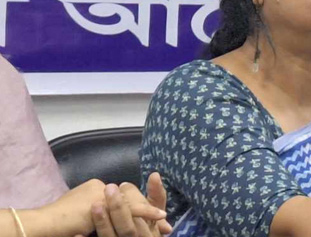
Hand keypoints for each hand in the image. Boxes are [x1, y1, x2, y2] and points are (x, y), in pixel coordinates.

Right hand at [19, 176, 168, 236]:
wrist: (44, 225)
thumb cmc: (57, 225)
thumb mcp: (80, 219)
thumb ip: (94, 214)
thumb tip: (99, 220)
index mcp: (94, 189)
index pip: (120, 195)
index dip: (136, 205)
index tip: (149, 215)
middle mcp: (100, 187)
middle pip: (129, 196)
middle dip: (146, 208)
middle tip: (162, 220)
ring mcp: (101, 193)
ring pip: (131, 201)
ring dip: (149, 211)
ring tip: (164, 220)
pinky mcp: (103, 203)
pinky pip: (130, 207)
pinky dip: (147, 211)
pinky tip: (160, 217)